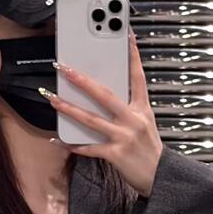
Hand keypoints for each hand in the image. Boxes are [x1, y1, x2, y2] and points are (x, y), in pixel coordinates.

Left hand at [45, 30, 161, 196]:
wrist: (160, 177)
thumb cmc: (150, 150)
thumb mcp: (145, 123)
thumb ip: (128, 109)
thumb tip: (104, 96)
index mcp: (142, 109)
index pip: (137, 77)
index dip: (132, 56)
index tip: (126, 36)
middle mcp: (133, 120)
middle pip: (105, 95)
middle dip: (82, 80)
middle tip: (65, 68)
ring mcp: (124, 137)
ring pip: (91, 119)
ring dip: (68, 108)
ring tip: (52, 99)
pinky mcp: (115, 154)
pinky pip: (89, 147)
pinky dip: (74, 145)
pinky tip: (60, 140)